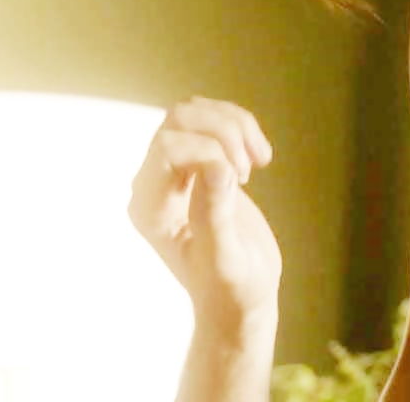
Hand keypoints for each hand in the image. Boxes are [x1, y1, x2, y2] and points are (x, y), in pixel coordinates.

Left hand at [128, 96, 281, 324]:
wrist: (241, 297)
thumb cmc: (231, 289)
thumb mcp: (225, 259)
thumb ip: (214, 214)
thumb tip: (217, 166)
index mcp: (149, 209)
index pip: (167, 146)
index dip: (209, 150)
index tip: (242, 180)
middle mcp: (154, 184)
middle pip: (179, 119)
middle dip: (224, 131)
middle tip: (250, 170)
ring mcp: (176, 172)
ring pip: (195, 111)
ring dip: (235, 124)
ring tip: (258, 160)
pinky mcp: (200, 163)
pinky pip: (213, 119)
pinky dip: (243, 127)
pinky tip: (260, 157)